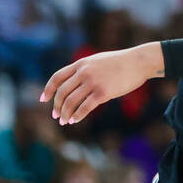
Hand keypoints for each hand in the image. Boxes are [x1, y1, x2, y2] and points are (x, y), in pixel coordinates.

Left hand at [40, 43, 162, 123]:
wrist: (139, 62)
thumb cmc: (121, 62)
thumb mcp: (98, 61)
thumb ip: (85, 69)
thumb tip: (76, 82)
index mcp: (81, 64)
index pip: (57, 77)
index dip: (48, 90)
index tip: (44, 100)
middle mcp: (84, 72)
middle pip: (62, 92)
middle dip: (57, 106)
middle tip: (56, 116)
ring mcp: (93, 82)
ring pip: (71, 102)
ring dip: (66, 114)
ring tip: (65, 121)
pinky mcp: (104, 93)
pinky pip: (85, 107)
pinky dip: (78, 115)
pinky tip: (76, 120)